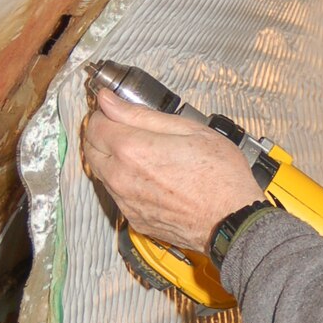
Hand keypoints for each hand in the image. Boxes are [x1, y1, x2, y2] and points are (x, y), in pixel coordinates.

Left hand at [81, 89, 262, 251]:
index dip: (105, 113)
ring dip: (112, 159)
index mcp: (131, 149)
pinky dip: (125, 183)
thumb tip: (109, 101)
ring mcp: (126, 202)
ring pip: (101, 173)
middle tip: (128, 129)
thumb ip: (141, 114)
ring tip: (145, 154)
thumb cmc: (220, 175)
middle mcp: (121, 177)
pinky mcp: (134, 219)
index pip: (94, 124)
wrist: (233, 220)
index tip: (118, 111)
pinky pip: (118, 195)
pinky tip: (152, 178)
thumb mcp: (188, 129)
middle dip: (102, 135)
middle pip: (90, 149)